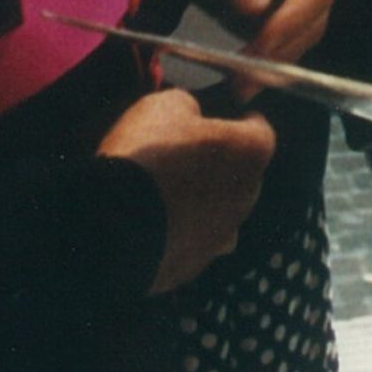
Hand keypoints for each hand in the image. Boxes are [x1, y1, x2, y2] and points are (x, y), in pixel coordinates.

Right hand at [97, 86, 276, 293]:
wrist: (112, 225)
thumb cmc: (146, 157)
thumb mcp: (166, 105)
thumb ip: (190, 105)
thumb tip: (190, 114)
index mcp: (250, 153)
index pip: (260, 130)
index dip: (239, 120)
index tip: (223, 116)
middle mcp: (246, 198)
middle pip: (241, 175)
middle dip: (219, 164)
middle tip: (185, 153)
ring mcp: (221, 237)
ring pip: (219, 213)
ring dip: (201, 202)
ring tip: (165, 192)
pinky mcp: (193, 266)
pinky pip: (192, 242)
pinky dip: (177, 232)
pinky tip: (150, 222)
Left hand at [173, 0, 337, 67]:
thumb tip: (256, 7)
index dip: (292, 20)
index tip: (263, 46)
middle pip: (311, 22)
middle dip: (281, 51)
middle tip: (247, 77)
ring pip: (295, 41)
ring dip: (270, 65)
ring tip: (239, 84)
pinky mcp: (272, 18)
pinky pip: (272, 46)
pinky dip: (257, 63)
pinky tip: (234, 75)